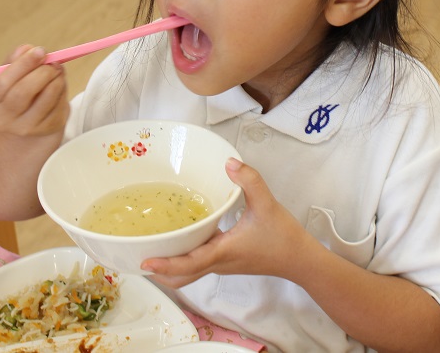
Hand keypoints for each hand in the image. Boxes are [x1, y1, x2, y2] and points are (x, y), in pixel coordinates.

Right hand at [0, 45, 68, 137]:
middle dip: (42, 72)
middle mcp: (5, 118)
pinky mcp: (48, 129)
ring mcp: (27, 127)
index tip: (40, 51)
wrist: (27, 129)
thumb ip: (16, 61)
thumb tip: (27, 48)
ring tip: (57, 70)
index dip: (23, 64)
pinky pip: (59, 105)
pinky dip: (63, 90)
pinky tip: (59, 84)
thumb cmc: (18, 94)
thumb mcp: (11, 78)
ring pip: (46, 98)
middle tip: (52, 61)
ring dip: (56, 79)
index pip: (3, 82)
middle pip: (23, 92)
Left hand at [141, 159, 312, 287]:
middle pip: (181, 277)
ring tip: (152, 250)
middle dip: (159, 271)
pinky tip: (181, 240)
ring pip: (189, 273)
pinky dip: (183, 260)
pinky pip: (199, 265)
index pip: (188, 264)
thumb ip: (249, 181)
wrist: (299, 260)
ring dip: (169, 268)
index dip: (165, 265)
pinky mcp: (227, 261)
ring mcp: (222, 264)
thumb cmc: (283, 236)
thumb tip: (229, 162)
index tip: (145, 261)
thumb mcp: (267, 204)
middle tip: (139, 257)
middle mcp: (218, 262)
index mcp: (222, 252)